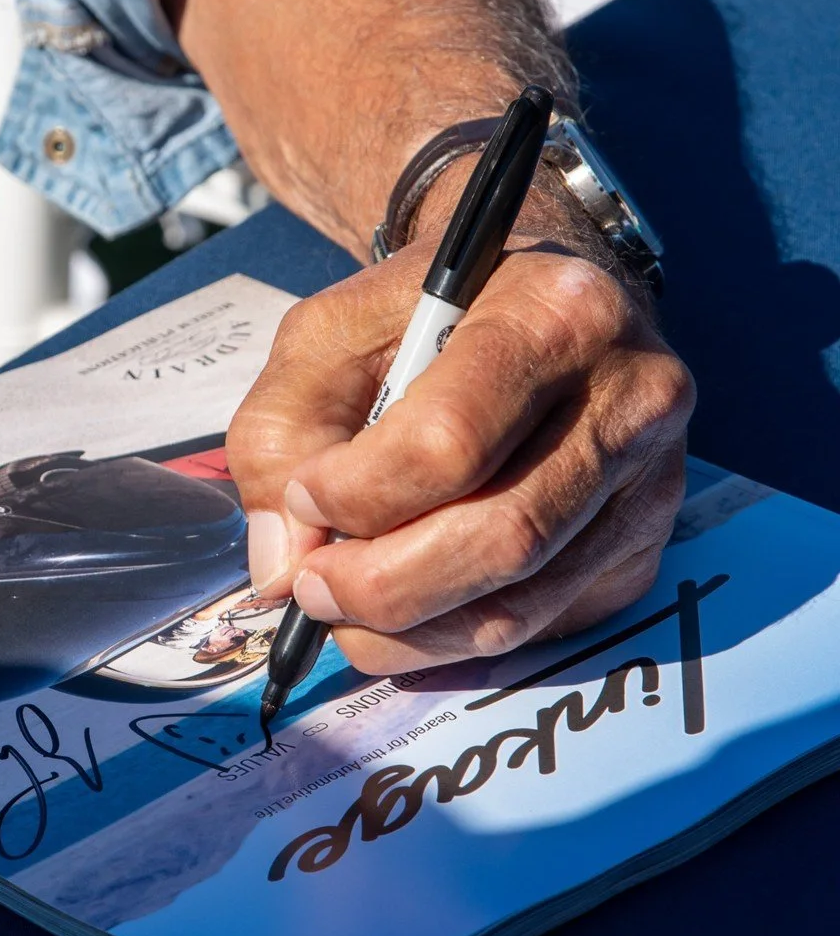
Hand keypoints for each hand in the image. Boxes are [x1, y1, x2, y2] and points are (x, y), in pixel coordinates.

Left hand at [228, 227, 693, 675]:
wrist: (529, 299)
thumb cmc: (424, 315)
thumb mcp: (331, 332)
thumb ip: (282, 434)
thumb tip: (281, 568)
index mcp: (556, 312)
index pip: (454, 440)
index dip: (362, 493)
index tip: (303, 499)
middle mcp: (633, 395)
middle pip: (503, 535)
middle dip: (384, 584)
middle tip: (311, 588)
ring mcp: (654, 480)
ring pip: (523, 598)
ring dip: (411, 628)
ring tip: (342, 606)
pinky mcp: (644, 545)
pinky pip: (543, 622)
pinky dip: (455, 636)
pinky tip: (406, 610)